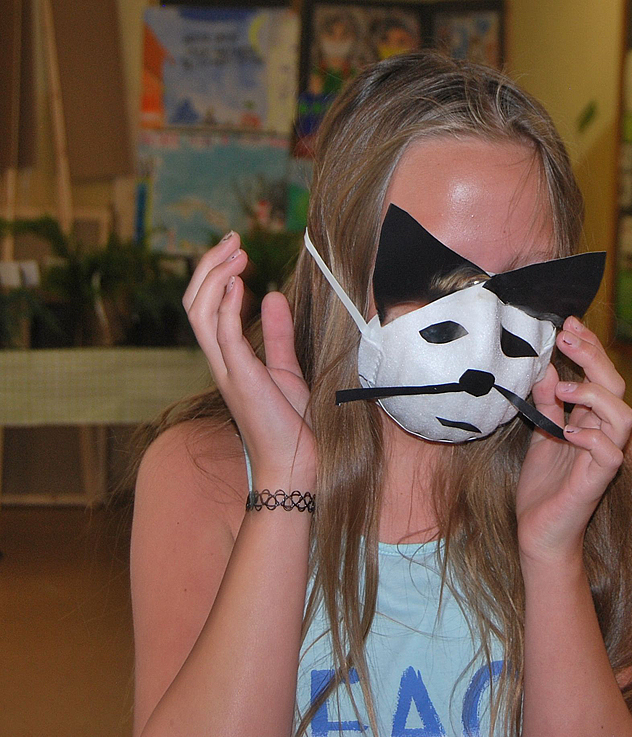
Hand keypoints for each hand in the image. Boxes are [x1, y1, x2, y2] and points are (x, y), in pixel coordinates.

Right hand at [183, 233, 314, 484]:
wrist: (297, 464)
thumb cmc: (292, 424)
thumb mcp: (286, 369)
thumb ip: (276, 335)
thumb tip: (273, 296)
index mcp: (229, 358)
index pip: (207, 307)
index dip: (216, 274)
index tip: (238, 249)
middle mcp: (220, 361)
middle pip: (195, 303)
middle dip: (209, 266)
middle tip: (234, 238)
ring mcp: (227, 370)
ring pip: (201, 314)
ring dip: (216, 277)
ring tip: (237, 251)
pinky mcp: (241, 379)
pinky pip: (223, 336)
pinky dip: (227, 307)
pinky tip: (240, 284)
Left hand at [515, 316, 631, 565]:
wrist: (540, 533)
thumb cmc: (542, 485)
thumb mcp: (540, 434)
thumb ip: (546, 403)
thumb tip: (547, 367)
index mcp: (589, 420)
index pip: (600, 376)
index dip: (589, 348)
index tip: (568, 323)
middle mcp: (602, 435)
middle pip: (616, 386)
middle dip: (594, 357)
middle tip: (566, 336)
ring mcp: (602, 458)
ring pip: (624, 416)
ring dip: (594, 395)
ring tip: (564, 389)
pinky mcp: (595, 482)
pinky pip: (610, 454)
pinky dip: (591, 437)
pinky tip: (566, 431)